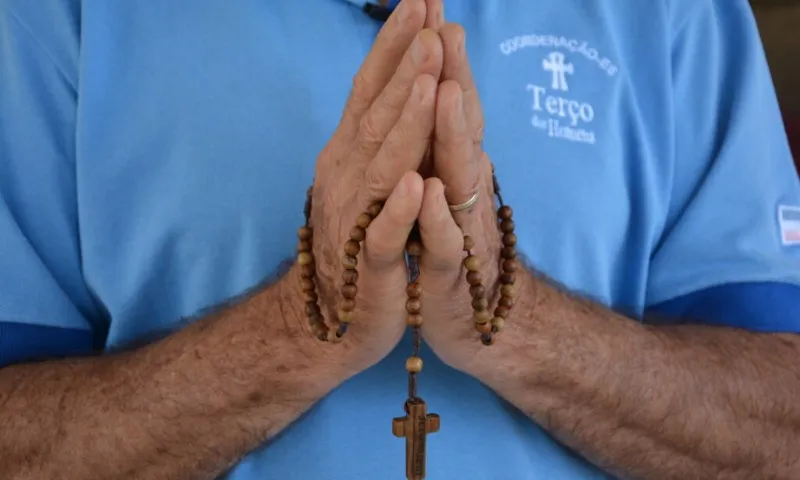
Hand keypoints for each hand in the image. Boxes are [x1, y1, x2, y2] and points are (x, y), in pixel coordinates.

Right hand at [289, 0, 444, 375]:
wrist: (339, 314)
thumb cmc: (362, 236)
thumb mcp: (370, 176)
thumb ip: (384, 133)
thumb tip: (408, 78)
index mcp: (352, 153)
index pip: (371, 90)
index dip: (394, 47)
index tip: (419, 1)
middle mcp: (348, 176)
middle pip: (378, 116)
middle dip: (405, 68)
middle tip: (427, 19)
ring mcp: (358, 218)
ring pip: (383, 166)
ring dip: (406, 124)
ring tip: (428, 81)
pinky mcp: (373, 265)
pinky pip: (385, 236)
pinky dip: (399, 211)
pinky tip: (415, 185)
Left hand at [416, 24, 509, 371]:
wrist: (467, 316)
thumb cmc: (446, 243)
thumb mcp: (440, 186)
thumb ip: (439, 141)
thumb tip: (433, 86)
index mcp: (450, 165)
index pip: (445, 104)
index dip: (438, 58)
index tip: (429, 7)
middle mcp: (461, 188)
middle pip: (459, 128)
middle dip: (451, 77)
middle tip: (445, 27)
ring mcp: (459, 228)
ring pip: (458, 178)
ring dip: (453, 136)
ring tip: (447, 94)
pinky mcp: (449, 272)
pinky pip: (442, 243)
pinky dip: (436, 217)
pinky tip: (430, 192)